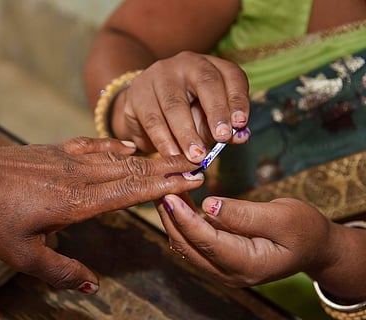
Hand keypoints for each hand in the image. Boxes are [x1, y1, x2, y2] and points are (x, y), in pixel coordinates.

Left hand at [0, 137, 202, 292]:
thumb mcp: (25, 256)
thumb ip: (62, 271)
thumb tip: (93, 287)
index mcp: (78, 202)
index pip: (132, 191)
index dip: (165, 185)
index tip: (192, 179)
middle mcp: (81, 176)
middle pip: (134, 170)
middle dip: (169, 167)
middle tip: (198, 162)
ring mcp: (70, 158)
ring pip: (118, 156)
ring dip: (149, 156)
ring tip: (173, 154)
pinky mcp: (57, 149)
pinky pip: (93, 144)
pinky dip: (114, 145)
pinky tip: (127, 146)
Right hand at [111, 51, 250, 161]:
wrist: (143, 109)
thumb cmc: (185, 115)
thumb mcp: (208, 119)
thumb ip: (224, 127)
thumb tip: (240, 137)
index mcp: (212, 66)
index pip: (231, 76)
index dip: (238, 99)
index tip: (240, 124)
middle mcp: (187, 63)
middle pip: (206, 83)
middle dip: (216, 111)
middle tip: (221, 137)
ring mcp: (159, 75)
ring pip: (175, 104)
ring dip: (187, 134)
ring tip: (196, 157)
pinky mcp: (138, 93)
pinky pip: (152, 119)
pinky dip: (164, 141)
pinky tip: (172, 156)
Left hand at [157, 195, 333, 286]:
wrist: (314, 246)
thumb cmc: (303, 230)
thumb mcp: (281, 217)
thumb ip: (244, 214)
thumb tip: (208, 205)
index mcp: (247, 265)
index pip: (207, 242)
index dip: (185, 219)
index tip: (169, 195)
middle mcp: (229, 272)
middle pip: (188, 246)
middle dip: (171, 217)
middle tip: (160, 187)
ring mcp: (222, 267)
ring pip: (186, 244)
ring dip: (173, 218)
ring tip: (165, 189)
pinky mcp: (219, 257)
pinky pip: (194, 240)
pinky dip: (183, 220)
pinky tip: (179, 199)